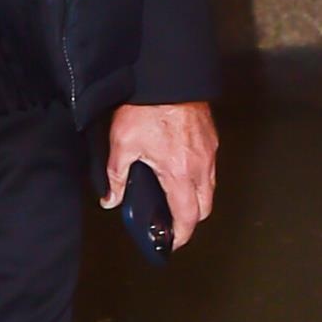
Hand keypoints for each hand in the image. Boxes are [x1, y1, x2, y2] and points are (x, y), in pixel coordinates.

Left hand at [104, 102, 217, 248]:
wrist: (167, 78)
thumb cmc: (145, 109)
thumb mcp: (122, 145)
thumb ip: (116, 177)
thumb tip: (111, 200)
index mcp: (180, 174)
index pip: (187, 217)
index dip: (180, 236)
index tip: (171, 243)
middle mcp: (201, 166)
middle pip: (204, 208)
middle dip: (189, 220)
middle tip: (171, 223)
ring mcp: (209, 152)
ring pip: (210, 188)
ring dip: (195, 199)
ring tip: (173, 199)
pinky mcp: (211, 138)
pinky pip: (210, 168)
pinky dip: (199, 179)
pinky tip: (179, 172)